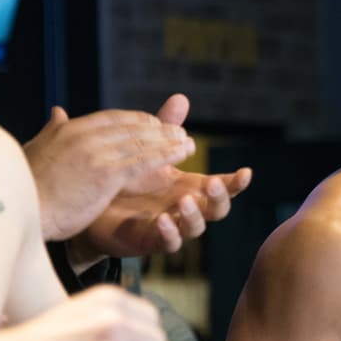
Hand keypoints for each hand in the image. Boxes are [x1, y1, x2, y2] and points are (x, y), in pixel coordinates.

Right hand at [23, 103, 195, 241]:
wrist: (19, 212)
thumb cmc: (24, 190)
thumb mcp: (37, 151)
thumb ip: (51, 132)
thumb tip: (56, 112)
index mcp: (68, 131)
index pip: (111, 119)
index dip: (135, 120)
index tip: (153, 123)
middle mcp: (83, 136)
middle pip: (130, 126)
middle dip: (157, 129)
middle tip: (178, 131)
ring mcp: (95, 153)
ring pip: (141, 142)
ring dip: (168, 140)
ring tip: (188, 142)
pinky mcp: (105, 174)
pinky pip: (143, 161)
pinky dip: (166, 155)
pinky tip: (182, 154)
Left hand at [68, 94, 251, 268]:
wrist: (94, 206)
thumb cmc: (127, 179)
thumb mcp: (147, 150)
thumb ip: (166, 128)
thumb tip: (181, 97)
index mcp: (188, 185)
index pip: (221, 185)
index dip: (235, 182)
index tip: (246, 172)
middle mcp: (185, 208)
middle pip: (217, 209)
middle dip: (220, 197)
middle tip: (213, 184)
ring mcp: (172, 225)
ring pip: (196, 228)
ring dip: (194, 216)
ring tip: (183, 201)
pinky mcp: (152, 241)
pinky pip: (169, 243)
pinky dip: (170, 234)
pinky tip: (163, 221)